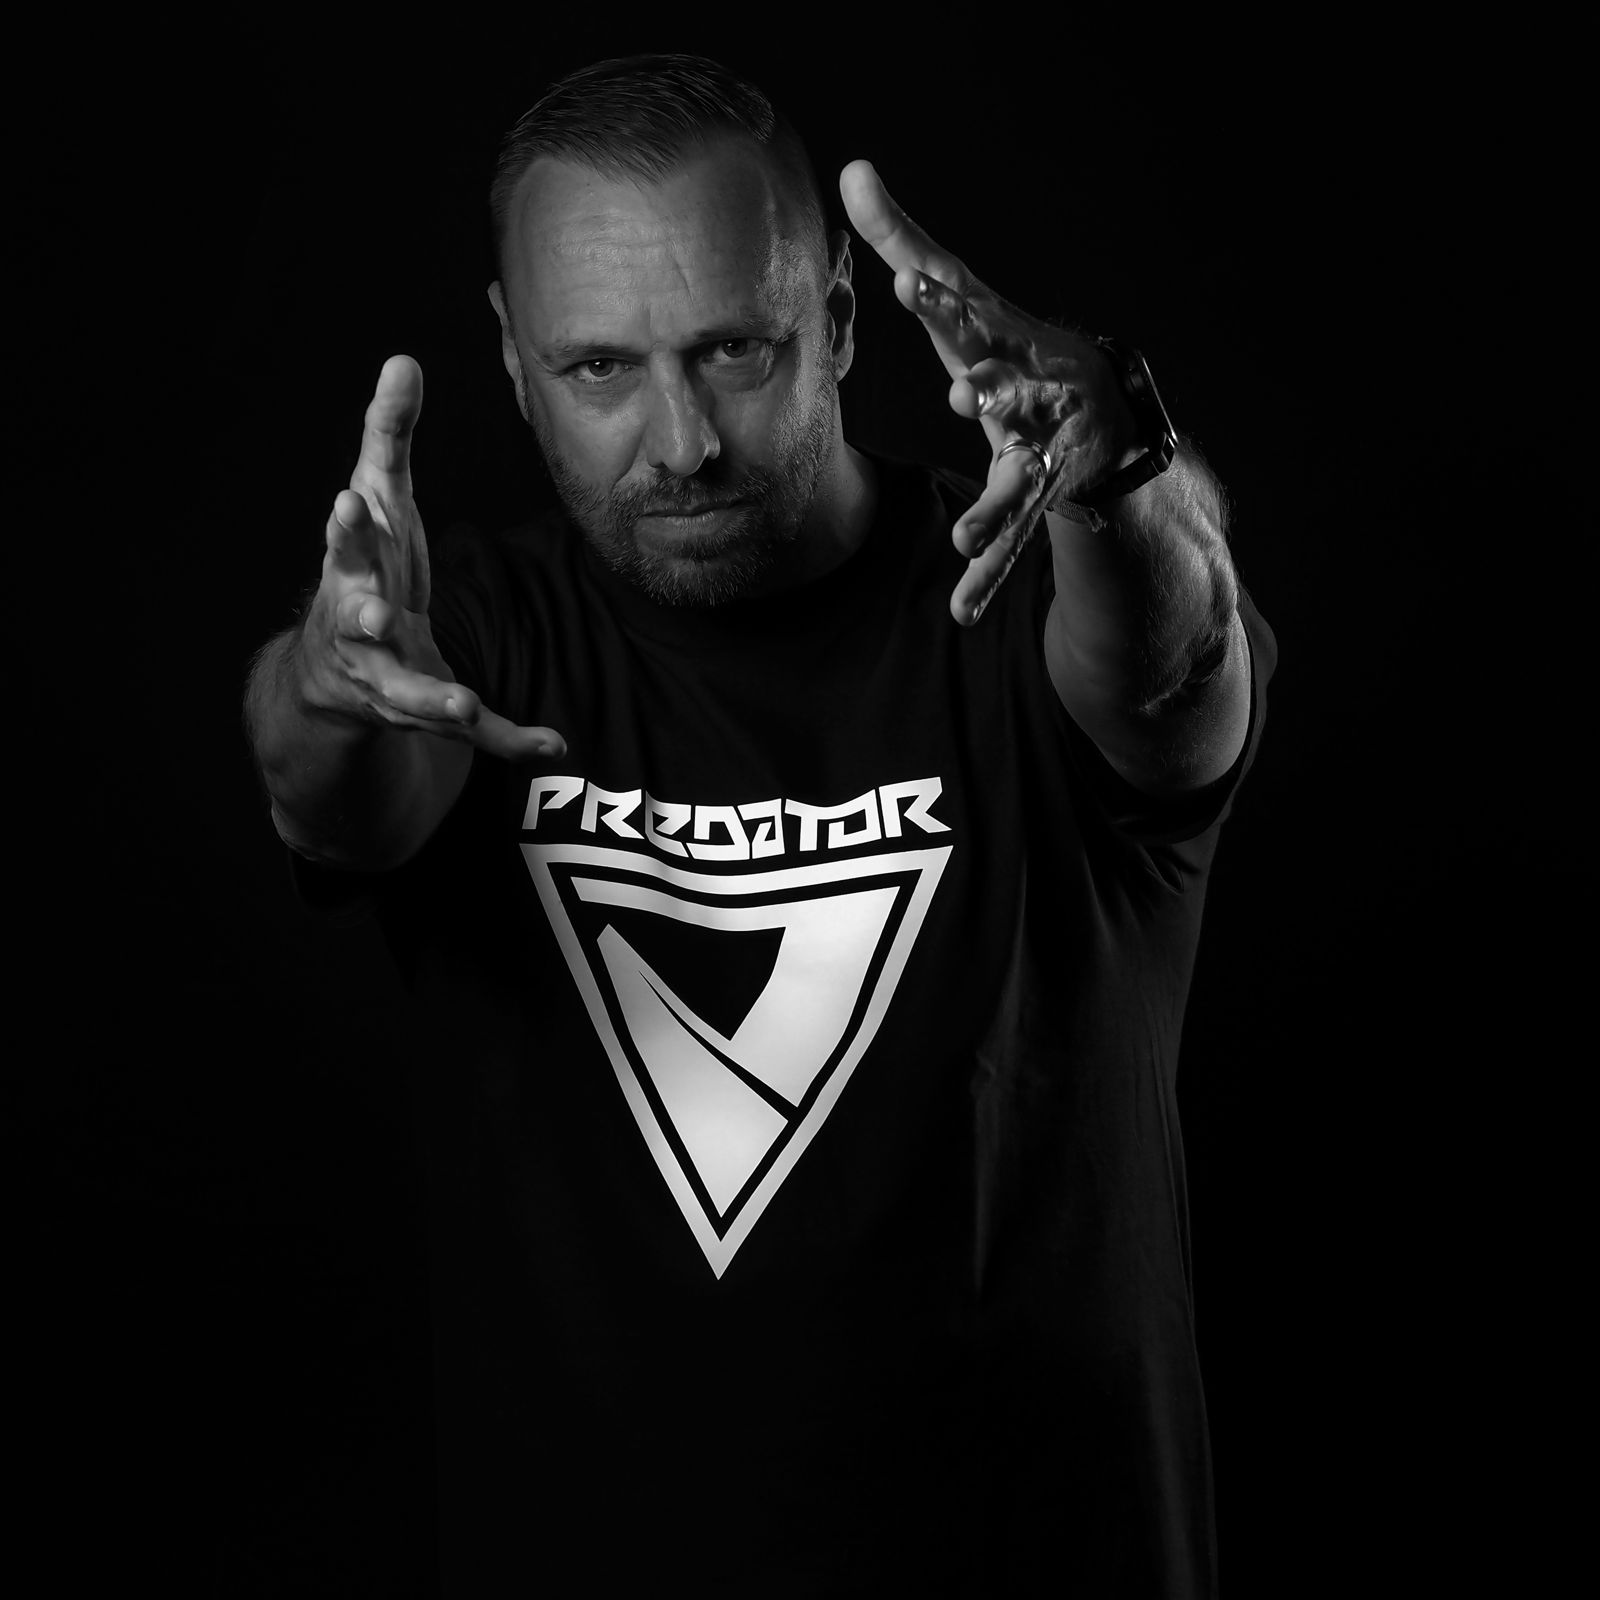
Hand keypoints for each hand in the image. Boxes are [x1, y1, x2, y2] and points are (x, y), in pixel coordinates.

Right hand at [299, 355, 563, 759]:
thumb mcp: (378, 503)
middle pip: (355, 617)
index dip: (347, 525)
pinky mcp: (419, 713)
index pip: (347, 539)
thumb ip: (389, 435)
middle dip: (361, 613)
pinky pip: (468, 732)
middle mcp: (358, 623)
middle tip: (371, 612)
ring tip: (459, 704)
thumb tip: (404, 359)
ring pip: (404, 691)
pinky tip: (551, 744)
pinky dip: (509, 739)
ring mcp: (384, 676)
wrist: (329, 673)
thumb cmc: (363, 568)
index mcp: (352, 567)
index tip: (348, 501)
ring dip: (431, 697)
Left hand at [839, 161, 1136, 623]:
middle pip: (1010, 391)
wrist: (1106, 417)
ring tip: (967, 537)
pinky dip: (989, 575)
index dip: (942, 300)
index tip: (911, 282)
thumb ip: (905, 241)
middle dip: (993, 393)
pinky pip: (1013, 541)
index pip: (970, 314)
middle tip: (967, 395)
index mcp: (1005, 341)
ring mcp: (1041, 451)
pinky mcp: (1039, 498)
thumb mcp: (965, 297)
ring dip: (995, 507)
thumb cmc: (1015, 348)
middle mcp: (1032, 393)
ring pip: (1018, 481)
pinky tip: (963, 610)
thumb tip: (850, 168)